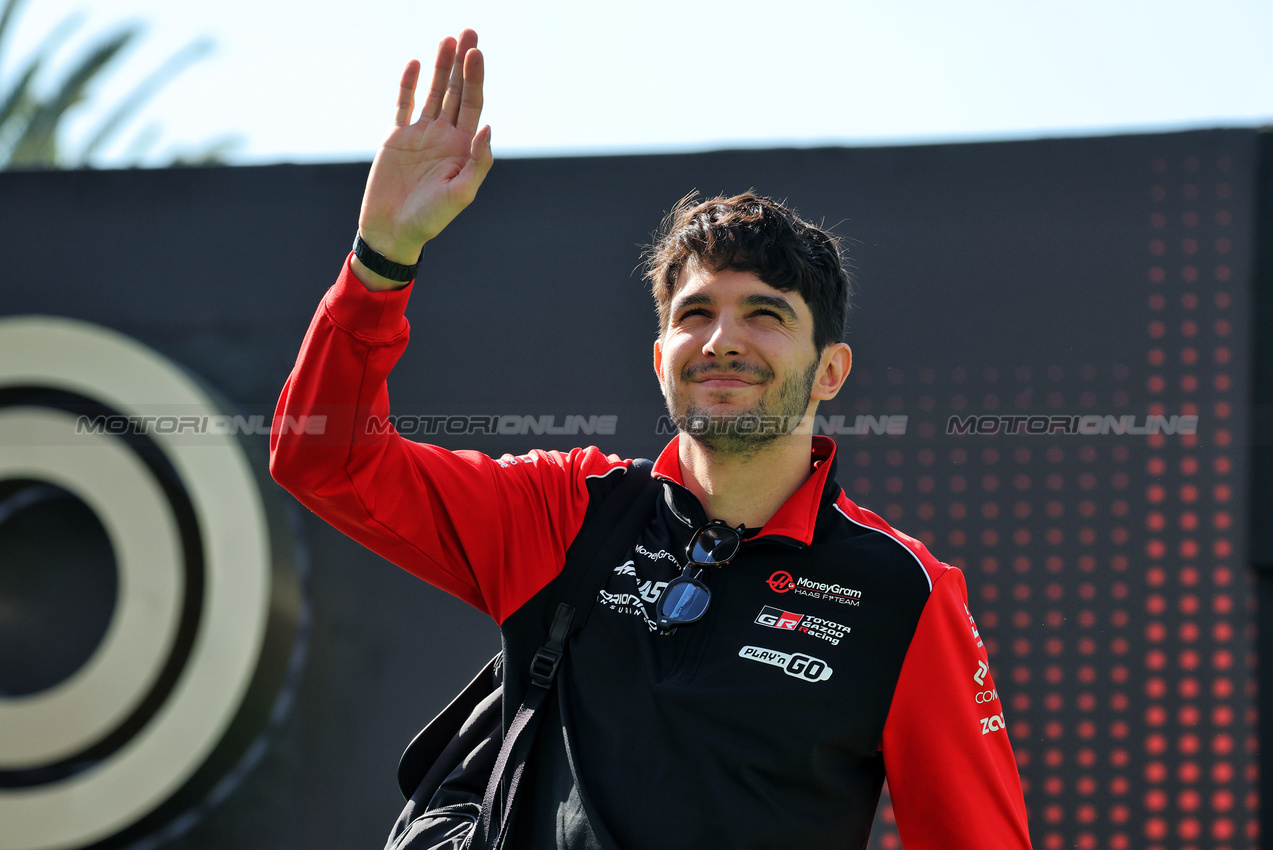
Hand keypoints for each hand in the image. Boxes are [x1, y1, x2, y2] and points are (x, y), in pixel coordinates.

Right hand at [356, 30, 492, 267]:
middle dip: (462, 63)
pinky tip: (415, 64)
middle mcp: (445, 136)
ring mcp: (420, 134)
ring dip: (440, 67)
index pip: (473, 105)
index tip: (476, 53)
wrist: (393, 231)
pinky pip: (404, 104)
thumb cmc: (430, 219)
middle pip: (456, 91)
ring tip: (447, 39)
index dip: (475, 78)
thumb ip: (478, 162)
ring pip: (433, 92)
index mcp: (463, 148)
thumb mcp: (462, 194)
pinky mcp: (396, 137)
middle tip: (468, 32)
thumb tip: (487, 127)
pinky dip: (409, 85)